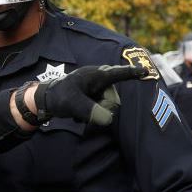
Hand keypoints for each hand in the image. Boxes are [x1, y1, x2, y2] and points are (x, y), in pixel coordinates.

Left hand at [33, 65, 149, 124]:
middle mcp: (100, 80)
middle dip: (101, 109)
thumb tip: (108, 119)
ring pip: (108, 107)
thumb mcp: (73, 104)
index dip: (132, 73)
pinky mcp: (96, 97)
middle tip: (81, 110)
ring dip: (95, 113)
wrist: (46, 100)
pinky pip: (102, 110)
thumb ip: (91, 111)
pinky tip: (79, 115)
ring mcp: (98, 89)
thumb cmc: (59, 97)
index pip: (118, 74)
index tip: (146, 72)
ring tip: (78, 112)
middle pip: (113, 101)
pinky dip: (92, 114)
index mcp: (96, 75)